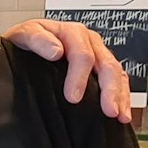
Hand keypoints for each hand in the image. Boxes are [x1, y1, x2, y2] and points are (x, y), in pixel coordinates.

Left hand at [3, 18, 131, 122]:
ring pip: (116, 72)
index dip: (79, 77)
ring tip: (119, 115)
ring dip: (120, 95)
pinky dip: (123, 96)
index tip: (73, 97)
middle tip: (107, 110)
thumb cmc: (26, 40)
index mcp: (71, 32)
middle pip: (106, 64)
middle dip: (108, 89)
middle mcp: (89, 41)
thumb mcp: (24, 34)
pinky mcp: (101, 65)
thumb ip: (37, 39)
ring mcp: (98, 52)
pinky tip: (122, 111)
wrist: (24, 44)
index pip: (82, 55)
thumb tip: (56, 51)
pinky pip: (119, 79)